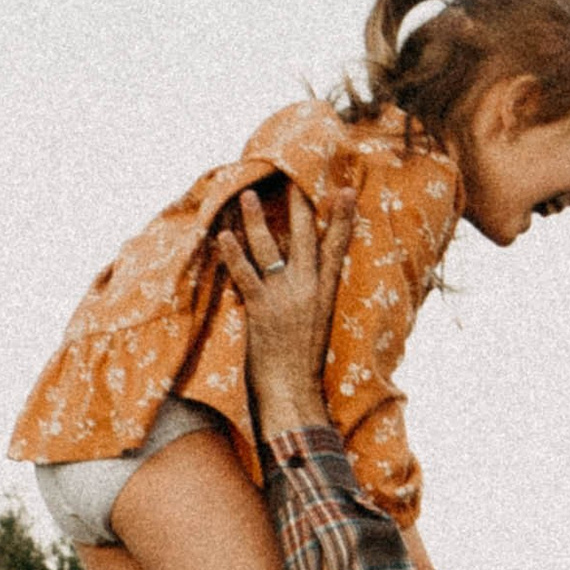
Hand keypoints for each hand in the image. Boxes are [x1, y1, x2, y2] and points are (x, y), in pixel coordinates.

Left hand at [213, 181, 353, 438]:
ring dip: (256, 220)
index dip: (342, 218)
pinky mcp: (261, 308)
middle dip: (300, 205)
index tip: (346, 191)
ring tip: (247, 196)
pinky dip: (233, 254)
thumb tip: (305, 287)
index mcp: (325, 294)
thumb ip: (311, 303)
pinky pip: (245, 274)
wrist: (293, 393)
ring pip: (270, 248)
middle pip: (305, 237)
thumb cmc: (303, 368)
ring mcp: (284, 297)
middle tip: (294, 176)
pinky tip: (223, 236)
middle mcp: (308, 290)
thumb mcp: (316, 328)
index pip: (337, 248)